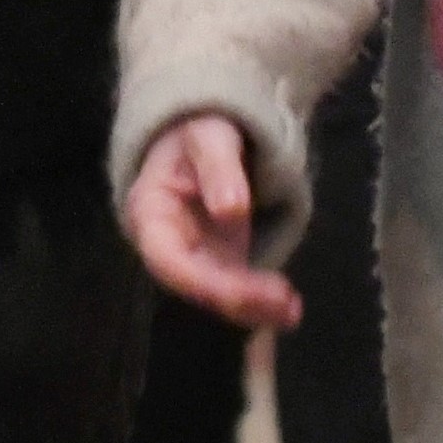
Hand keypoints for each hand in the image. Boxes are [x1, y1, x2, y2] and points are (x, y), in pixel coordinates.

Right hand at [123, 115, 299, 332]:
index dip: (201, 281)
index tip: (240, 290)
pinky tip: (288, 309)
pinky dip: (259, 302)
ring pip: (215, 293)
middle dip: (235, 297)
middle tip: (282, 300)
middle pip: (194, 282)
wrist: (203, 137)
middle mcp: (166, 243)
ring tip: (291, 311)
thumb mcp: (207, 135)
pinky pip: (234, 289)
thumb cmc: (198, 131)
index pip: (167, 259)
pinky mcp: (217, 261)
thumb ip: (218, 167)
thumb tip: (232, 210)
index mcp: (150, 212)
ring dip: (252, 308)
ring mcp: (192, 256)